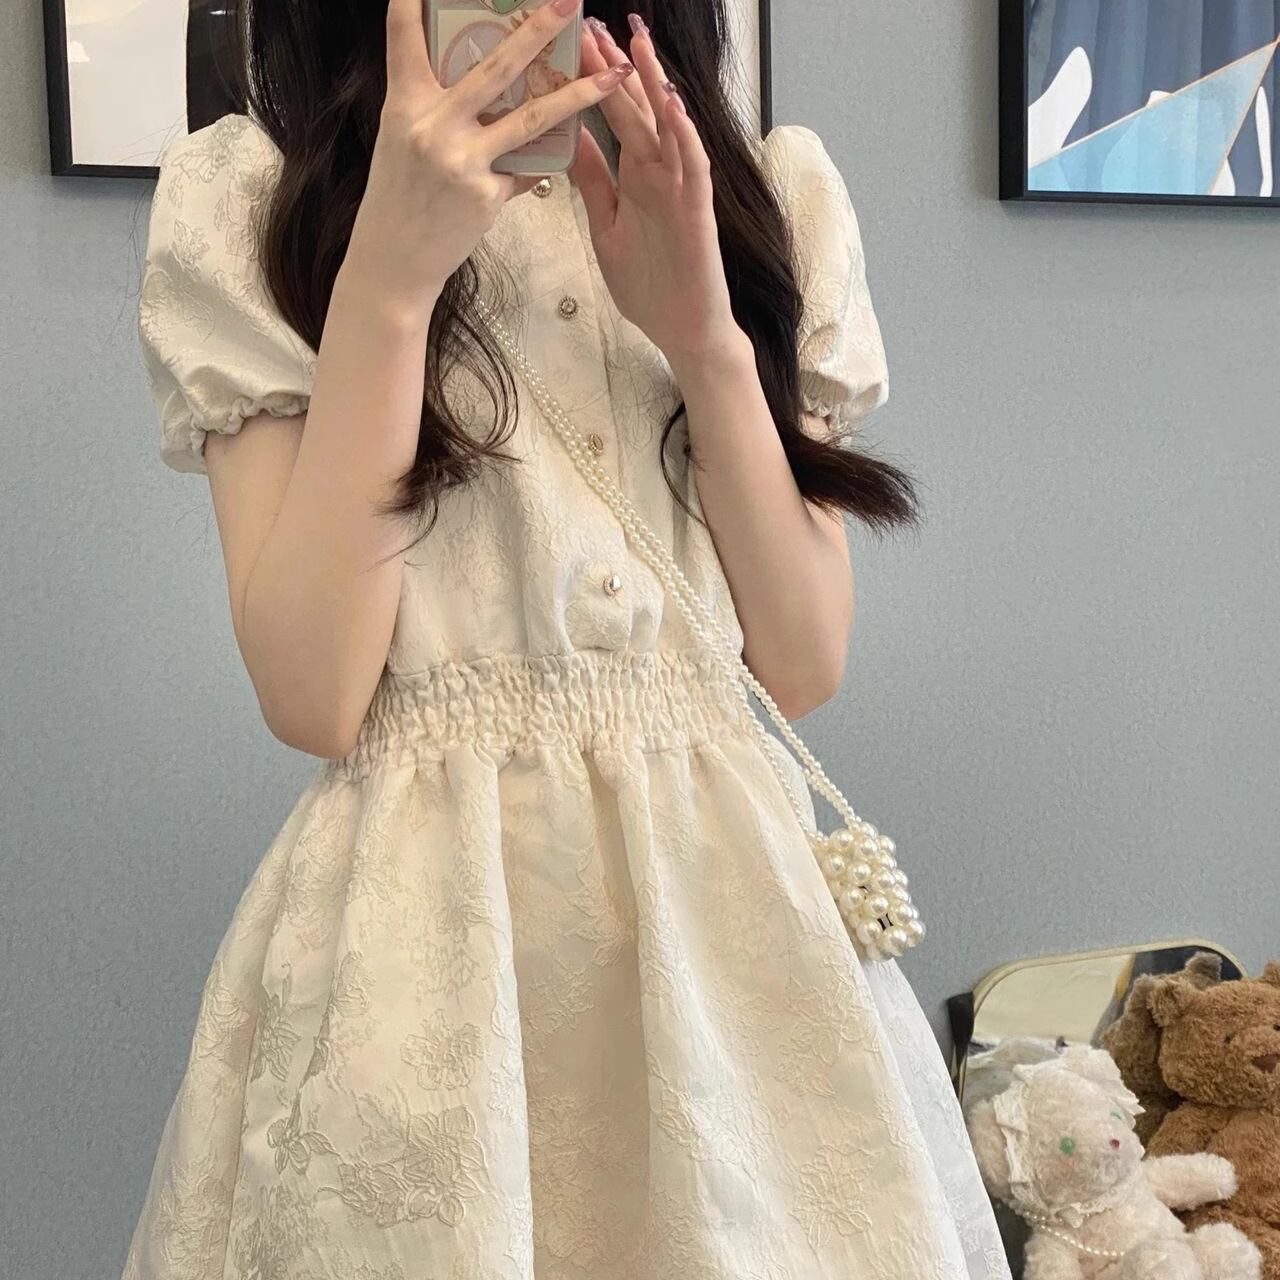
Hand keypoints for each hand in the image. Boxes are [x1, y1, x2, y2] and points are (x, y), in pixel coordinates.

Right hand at [345, 0, 634, 318]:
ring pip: (532, 117)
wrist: (394, 262)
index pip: (405, 37)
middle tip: (571, 0)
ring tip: (615, 75)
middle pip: (495, 66)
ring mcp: (463, 161)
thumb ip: (435, 108)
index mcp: (405, 104)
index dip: (414, 3)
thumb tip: (479, 79)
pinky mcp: (487, 195)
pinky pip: (526, 167)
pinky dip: (542, 160)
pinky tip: (566, 152)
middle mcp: (433, 126)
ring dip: (579, 94)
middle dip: (538, 28)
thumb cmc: (397, 199)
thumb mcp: (401, 141)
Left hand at [571, 15, 746, 369]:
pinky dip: (683, 134)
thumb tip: (570, 140)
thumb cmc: (648, 284)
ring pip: (667, 126)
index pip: (613, 117)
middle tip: (593, 24)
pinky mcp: (697, 210)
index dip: (594, 80)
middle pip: (635, 110)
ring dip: (653, 84)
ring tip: (636, 42)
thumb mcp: (606, 226)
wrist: (682, 329)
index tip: (571, 44)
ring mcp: (679, 188)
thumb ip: (592, 183)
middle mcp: (658, 173)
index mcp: (634, 176)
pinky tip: (671, 104)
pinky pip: (692, 165)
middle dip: (616, 67)